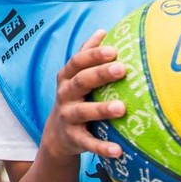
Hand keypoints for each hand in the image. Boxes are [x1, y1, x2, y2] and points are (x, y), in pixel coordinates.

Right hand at [40, 29, 125, 159]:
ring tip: (122, 108)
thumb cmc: (75, 97)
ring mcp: (67, 117)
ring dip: (101, 109)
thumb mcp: (76, 76)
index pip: (77, 62)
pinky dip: (102, 147)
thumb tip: (104, 30)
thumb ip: (87, 54)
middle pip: (81, 82)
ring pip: (83, 112)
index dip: (94, 55)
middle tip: (122, 69)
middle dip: (100, 75)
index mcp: (67, 77)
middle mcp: (64, 95)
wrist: (58, 134)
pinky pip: (88, 143)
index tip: (113, 50)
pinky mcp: (74, 139)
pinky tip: (119, 150)